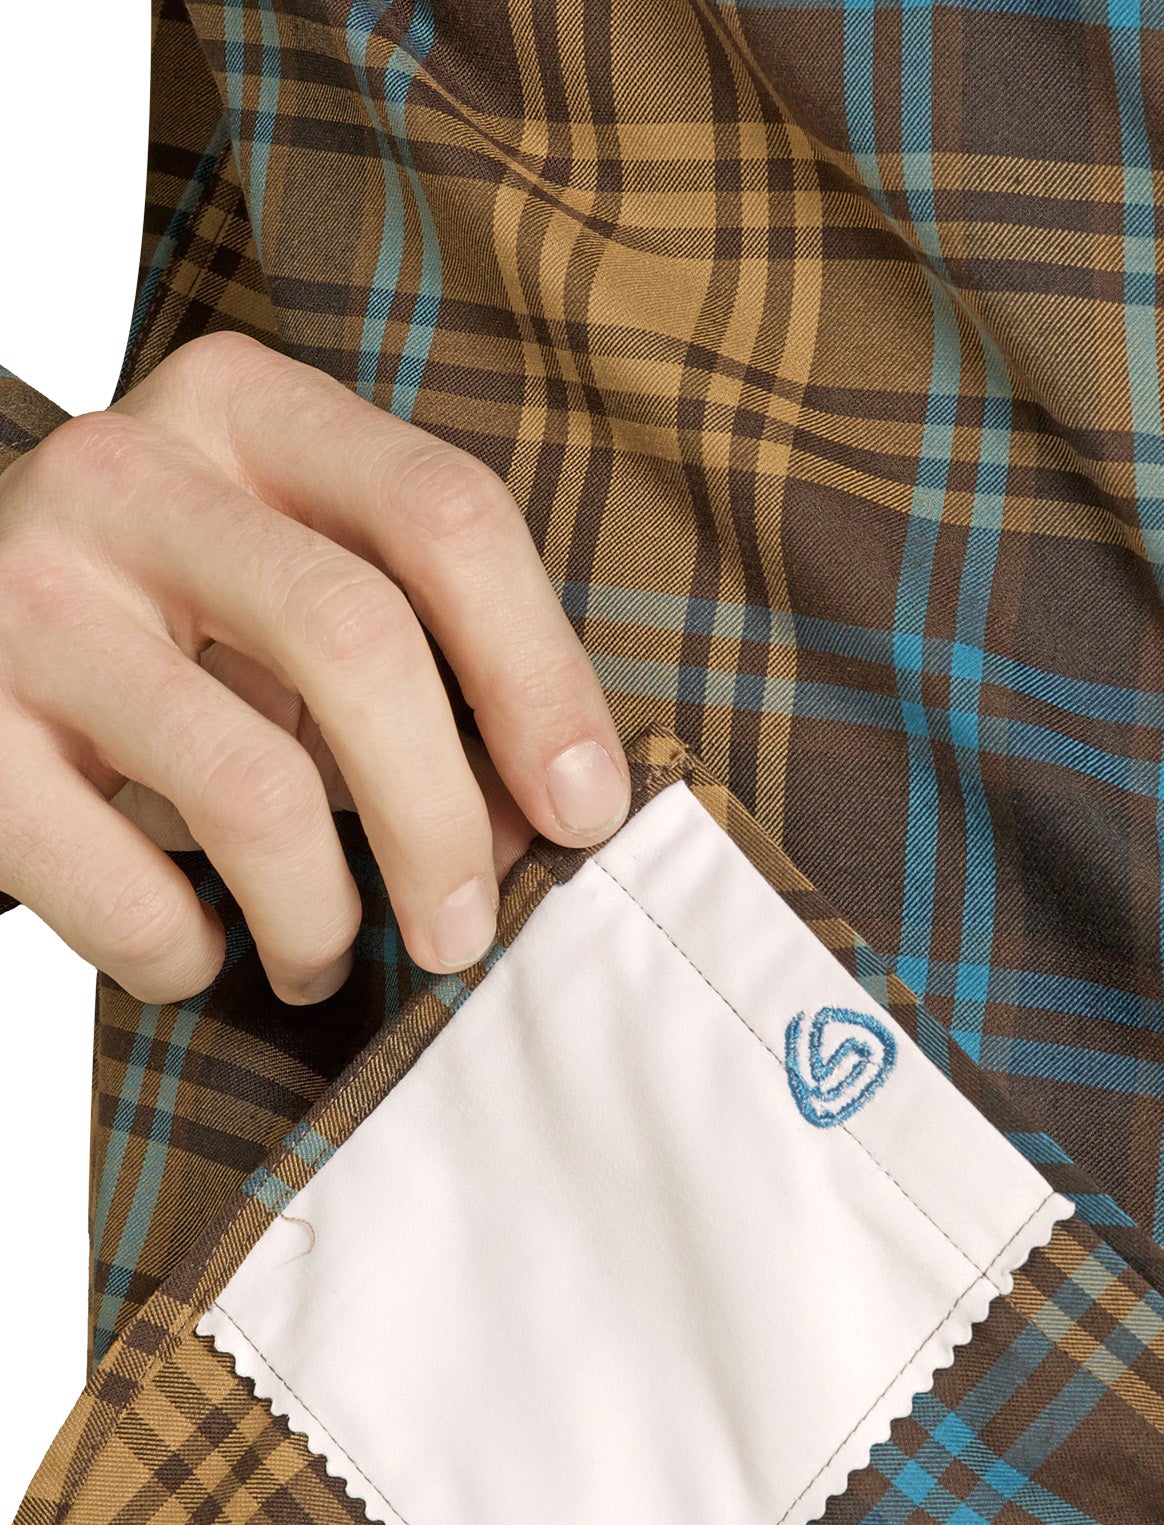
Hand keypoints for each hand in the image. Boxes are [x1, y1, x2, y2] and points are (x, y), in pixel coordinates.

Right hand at [0, 332, 630, 1002]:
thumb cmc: (162, 635)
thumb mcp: (287, 593)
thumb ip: (419, 661)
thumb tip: (552, 818)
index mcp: (240, 409)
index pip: (443, 513)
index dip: (540, 677)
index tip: (588, 811)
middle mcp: (124, 473)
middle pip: (356, 640)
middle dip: (441, 821)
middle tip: (467, 934)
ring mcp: (24, 595)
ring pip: (249, 785)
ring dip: (319, 916)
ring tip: (323, 957)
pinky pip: (124, 891)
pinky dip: (186, 956)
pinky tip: (198, 951)